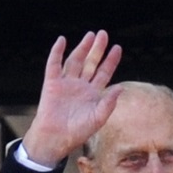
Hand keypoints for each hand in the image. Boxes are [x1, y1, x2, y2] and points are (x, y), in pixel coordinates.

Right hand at [20, 31, 123, 164]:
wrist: (55, 138)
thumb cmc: (77, 132)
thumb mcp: (98, 119)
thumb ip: (109, 103)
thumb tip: (121, 87)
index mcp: (93, 94)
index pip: (104, 73)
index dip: (111, 61)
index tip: (117, 48)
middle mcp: (80, 86)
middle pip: (91, 63)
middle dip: (97, 49)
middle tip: (103, 34)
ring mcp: (66, 83)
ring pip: (75, 61)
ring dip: (82, 48)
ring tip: (89, 35)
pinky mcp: (52, 83)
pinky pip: (54, 65)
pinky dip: (57, 52)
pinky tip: (61, 41)